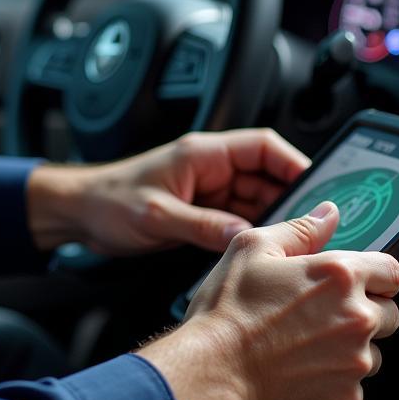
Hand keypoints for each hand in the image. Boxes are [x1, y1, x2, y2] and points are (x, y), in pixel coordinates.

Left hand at [26, 129, 308, 254]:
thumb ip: (201, 225)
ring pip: (256, 201)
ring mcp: (207, 192)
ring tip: (295, 245)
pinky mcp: (201, 214)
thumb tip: (244, 237)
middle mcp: (209, 169)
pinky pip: (239, 221)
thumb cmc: (107, 199)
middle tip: (316, 228)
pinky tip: (264, 253)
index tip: (320, 188)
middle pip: (266, 176)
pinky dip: (253, 235)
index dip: (294, 163)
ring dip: (275, 221)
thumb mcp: (156, 215)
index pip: (262, 147)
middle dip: (292, 199)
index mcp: (202, 153)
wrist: (78, 212)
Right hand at [138, 203, 398, 399]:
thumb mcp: (253, 248)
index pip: (392, 270)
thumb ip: (300, 229)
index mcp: (339, 276)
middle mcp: (356, 319)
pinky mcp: (346, 399)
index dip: (375, 272)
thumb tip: (328, 215)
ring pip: (372, 351)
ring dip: (350, 344)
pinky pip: (354, 383)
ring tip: (306, 338)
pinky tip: (301, 363)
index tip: (361, 278)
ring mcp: (354, 363)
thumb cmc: (229, 311)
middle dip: (364, 308)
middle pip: (389, 312)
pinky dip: (335, 375)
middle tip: (323, 308)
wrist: (215, 371)